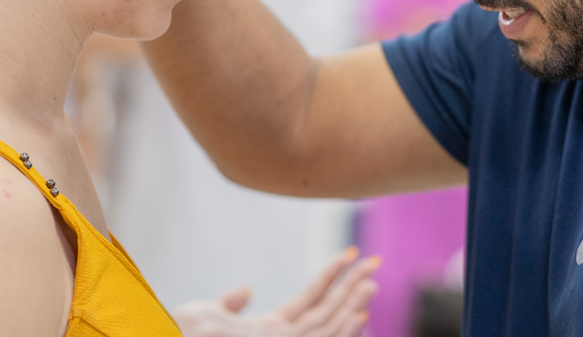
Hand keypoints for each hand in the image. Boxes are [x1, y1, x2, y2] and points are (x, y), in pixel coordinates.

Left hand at [173, 249, 378, 336]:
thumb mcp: (206, 314)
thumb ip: (229, 303)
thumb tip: (246, 289)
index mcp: (269, 331)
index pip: (310, 300)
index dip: (331, 277)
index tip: (350, 254)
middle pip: (328, 312)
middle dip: (352, 288)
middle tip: (376, 262)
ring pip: (329, 329)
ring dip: (353, 306)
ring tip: (371, 282)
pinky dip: (343, 333)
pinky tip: (359, 316)